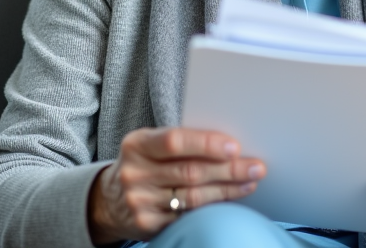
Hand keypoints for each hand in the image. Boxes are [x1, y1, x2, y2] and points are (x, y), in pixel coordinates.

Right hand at [87, 127, 265, 243]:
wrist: (109, 201)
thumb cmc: (144, 164)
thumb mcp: (149, 145)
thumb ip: (180, 142)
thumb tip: (228, 145)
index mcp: (136, 144)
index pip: (174, 141)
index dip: (206, 144)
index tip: (234, 147)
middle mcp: (134, 173)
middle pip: (190, 172)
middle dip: (228, 169)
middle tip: (256, 167)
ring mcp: (139, 201)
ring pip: (193, 197)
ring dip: (227, 190)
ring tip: (250, 182)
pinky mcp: (147, 225)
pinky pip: (187, 216)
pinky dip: (213, 207)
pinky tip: (230, 200)